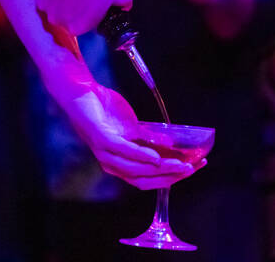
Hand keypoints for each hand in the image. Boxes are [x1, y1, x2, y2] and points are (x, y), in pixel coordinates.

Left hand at [59, 82, 199, 188]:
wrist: (82, 94)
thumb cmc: (106, 111)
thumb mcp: (132, 128)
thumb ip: (147, 139)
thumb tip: (172, 145)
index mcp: (119, 165)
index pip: (147, 180)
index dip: (171, 178)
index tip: (192, 169)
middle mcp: (111, 165)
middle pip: (144, 179)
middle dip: (171, 176)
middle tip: (192, 168)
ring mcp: (105, 153)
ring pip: (135, 169)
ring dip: (160, 169)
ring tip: (180, 164)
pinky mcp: (102, 139)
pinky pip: (124, 151)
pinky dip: (142, 155)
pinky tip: (156, 157)